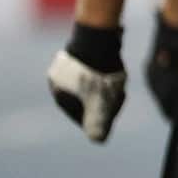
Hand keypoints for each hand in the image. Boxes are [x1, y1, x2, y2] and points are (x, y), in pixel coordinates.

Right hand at [47, 23, 126, 142]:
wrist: (98, 37)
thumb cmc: (98, 74)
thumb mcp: (101, 104)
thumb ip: (98, 124)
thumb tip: (98, 141)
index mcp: (59, 95)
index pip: (81, 115)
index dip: (100, 118)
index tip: (114, 113)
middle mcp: (57, 80)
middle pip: (84, 99)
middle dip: (103, 101)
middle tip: (120, 96)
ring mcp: (64, 65)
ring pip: (88, 83)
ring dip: (103, 86)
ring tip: (118, 82)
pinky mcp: (75, 51)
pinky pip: (89, 68)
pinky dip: (101, 71)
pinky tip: (114, 68)